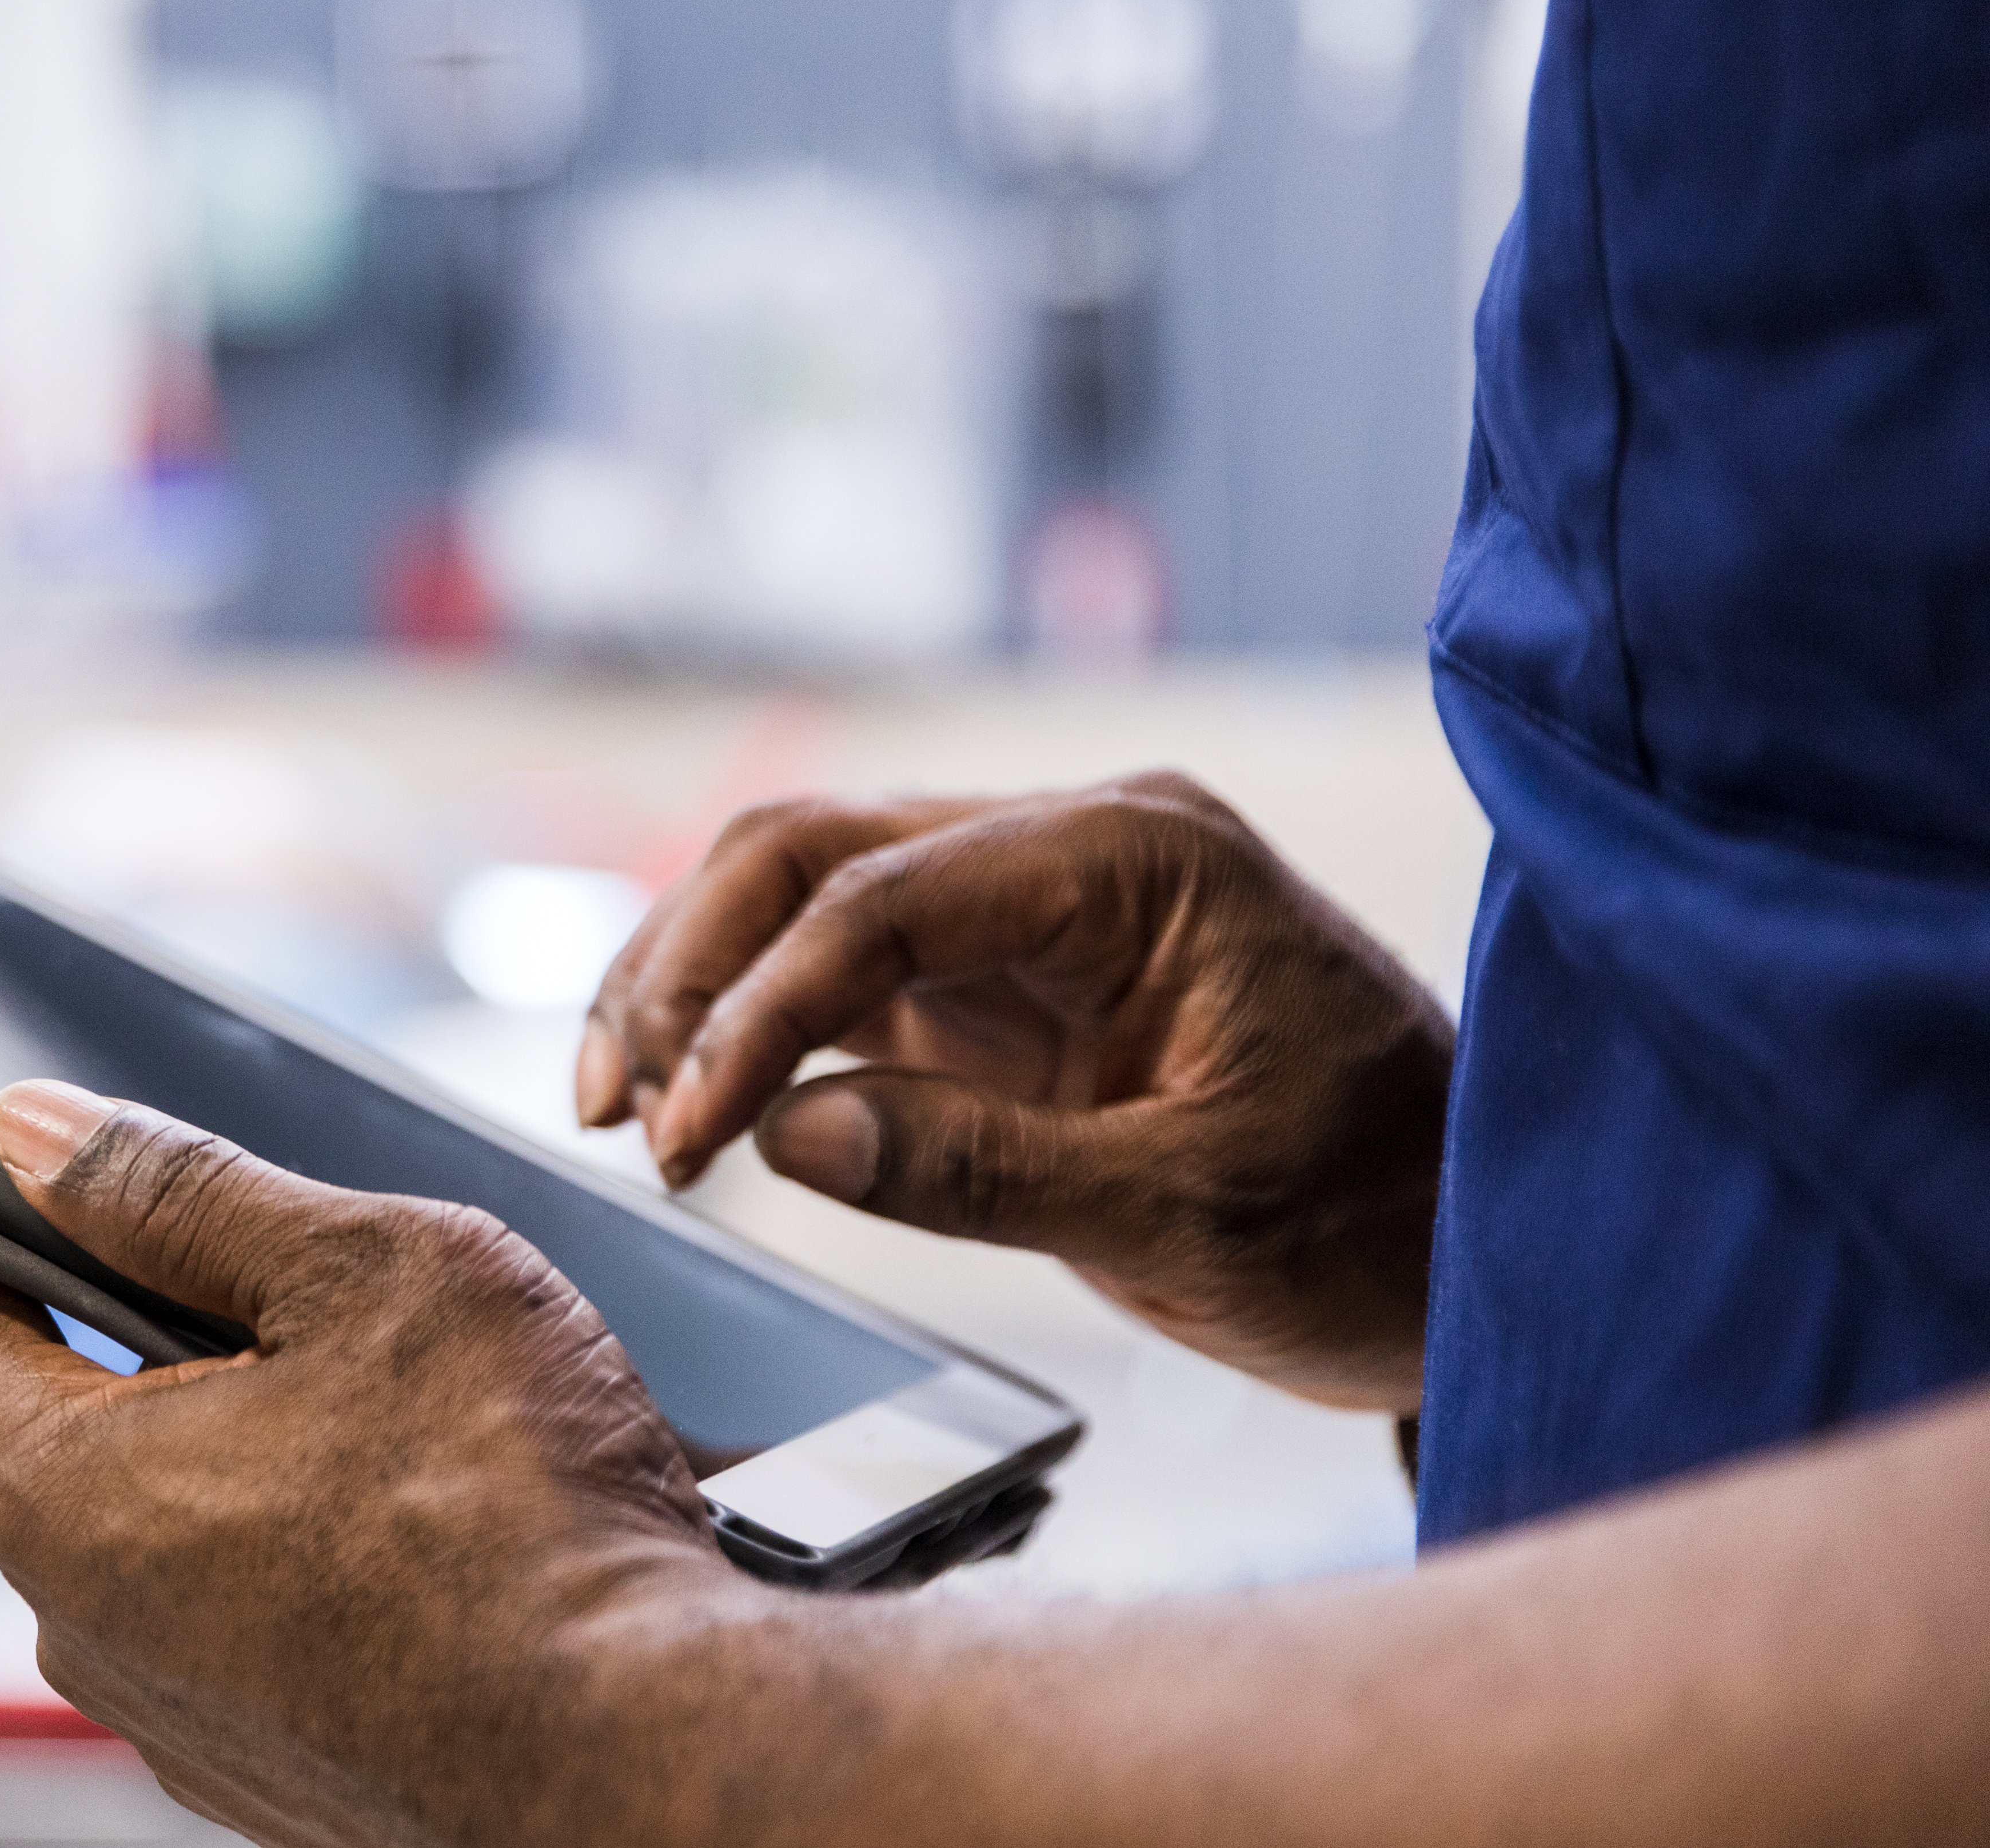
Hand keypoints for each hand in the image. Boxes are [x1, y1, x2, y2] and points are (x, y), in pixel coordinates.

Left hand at [0, 1081, 757, 1847]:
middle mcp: (83, 1620)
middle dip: (120, 1315)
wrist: (650, 1755)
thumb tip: (37, 1134)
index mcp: (62, 1486)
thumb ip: (179, 1192)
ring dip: (234, 1433)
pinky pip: (237, 1608)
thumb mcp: (359, 1271)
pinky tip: (413, 1509)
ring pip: (159, 1514)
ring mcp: (173, 1711)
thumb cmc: (523, 1513)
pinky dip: (296, 1538)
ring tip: (385, 1397)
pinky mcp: (266, 1768)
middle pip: (49, 1410)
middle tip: (227, 1248)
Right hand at [578, 774, 1447, 1410]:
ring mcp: (1029, 911)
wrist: (1477, 1245)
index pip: (883, 895)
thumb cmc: (1380, 1216)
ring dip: (695, 989)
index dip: (757, 1012)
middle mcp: (1071, 850)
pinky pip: (839, 974)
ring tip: (618, 1107)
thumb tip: (790, 1135)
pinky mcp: (1003, 983)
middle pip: (811, 853)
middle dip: (689, 970)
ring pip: (800, 900)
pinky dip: (751, 1032)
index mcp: (1137, 858)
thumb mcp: (1194, 1215)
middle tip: (620, 1110)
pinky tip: (693, 1106)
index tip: (686, 1133)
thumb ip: (985, 1168)